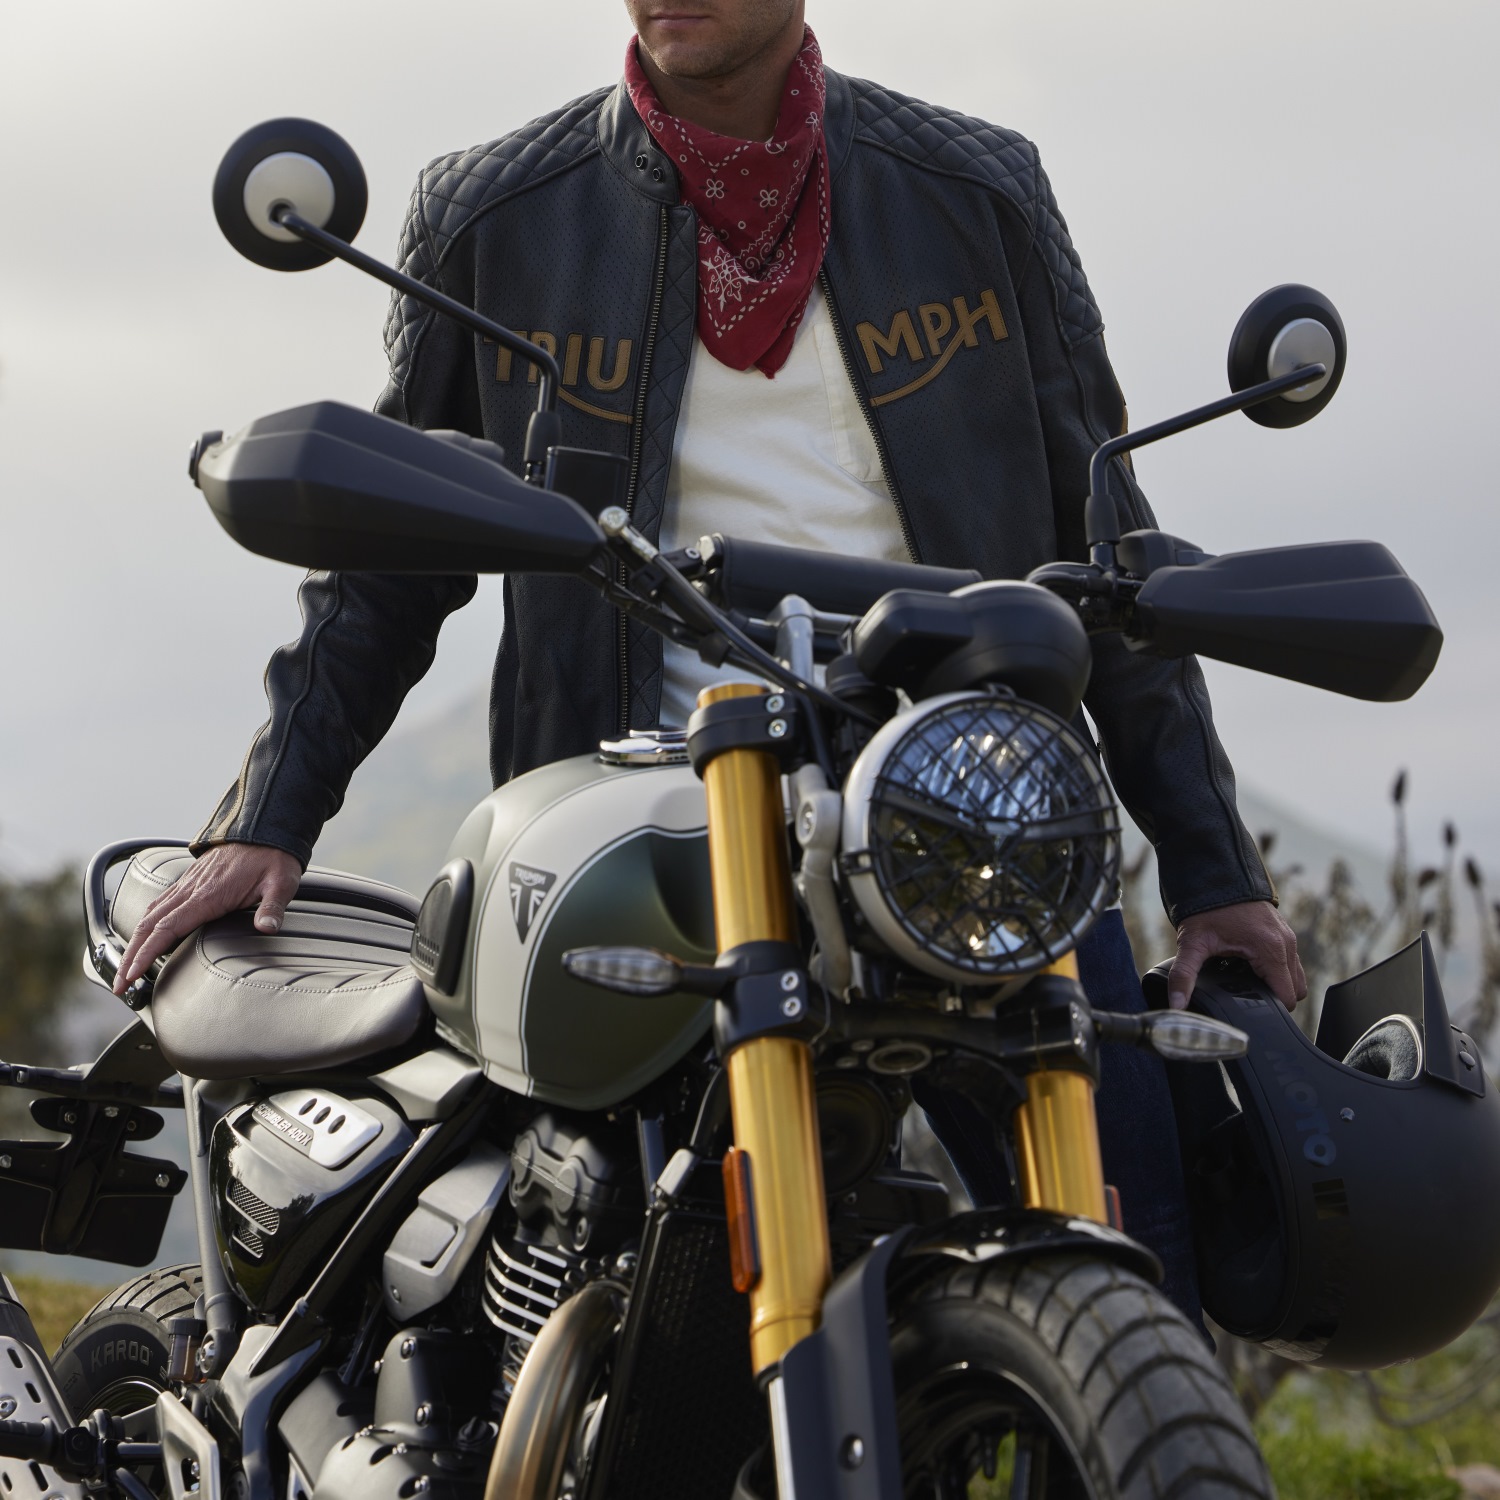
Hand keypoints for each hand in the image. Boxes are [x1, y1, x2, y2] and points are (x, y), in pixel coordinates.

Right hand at [114, 843, 301, 994]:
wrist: (264, 829)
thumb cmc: (272, 857)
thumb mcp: (280, 883)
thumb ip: (272, 907)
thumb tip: (268, 927)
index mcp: (208, 895)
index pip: (167, 928)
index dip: (146, 953)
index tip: (131, 975)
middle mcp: (190, 890)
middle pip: (149, 926)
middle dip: (130, 957)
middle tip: (119, 985)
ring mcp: (187, 885)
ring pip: (150, 915)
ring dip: (134, 943)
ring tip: (126, 969)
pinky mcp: (189, 882)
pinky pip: (159, 904)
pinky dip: (146, 924)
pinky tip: (143, 936)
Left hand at [1167, 899, 1306, 1011]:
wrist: (1215, 875)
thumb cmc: (1207, 907)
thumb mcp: (1192, 943)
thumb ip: (1184, 976)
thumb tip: (1176, 1004)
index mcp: (1271, 949)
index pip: (1287, 998)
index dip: (1270, 1009)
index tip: (1248, 1008)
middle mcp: (1286, 943)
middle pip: (1295, 991)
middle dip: (1274, 999)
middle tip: (1244, 995)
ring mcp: (1288, 937)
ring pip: (1295, 976)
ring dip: (1275, 984)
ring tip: (1245, 981)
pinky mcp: (1283, 932)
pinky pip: (1289, 962)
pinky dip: (1275, 970)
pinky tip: (1248, 967)